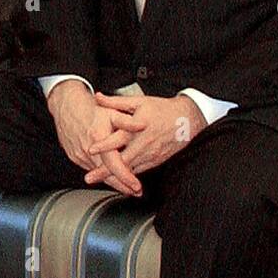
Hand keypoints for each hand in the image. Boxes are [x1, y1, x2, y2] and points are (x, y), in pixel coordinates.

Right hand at [46, 79, 142, 196]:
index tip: (137, 187)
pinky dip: (101, 173)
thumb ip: (128, 122)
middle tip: (135, 191)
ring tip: (127, 186)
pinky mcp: (74, 157)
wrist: (67, 107)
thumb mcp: (112, 112)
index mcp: (98, 139)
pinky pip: (91, 169)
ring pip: (98, 174)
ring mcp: (79, 155)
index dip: (126, 178)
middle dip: (122, 186)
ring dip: (112, 181)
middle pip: (106, 176)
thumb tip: (142, 125)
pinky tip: (111, 175)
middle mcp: (87, 150)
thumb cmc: (91, 110)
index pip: (114, 165)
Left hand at [85, 92, 205, 182]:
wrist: (187, 120)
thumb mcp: (139, 102)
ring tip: (99, 181)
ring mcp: (150, 155)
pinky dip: (127, 177)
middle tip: (89, 178)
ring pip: (130, 170)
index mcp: (137, 128)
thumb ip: (116, 102)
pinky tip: (116, 180)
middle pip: (122, 161)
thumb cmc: (162, 110)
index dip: (104, 145)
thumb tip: (97, 96)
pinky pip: (139, 171)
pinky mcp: (155, 161)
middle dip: (105, 171)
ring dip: (114, 177)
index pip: (118, 139)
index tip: (90, 150)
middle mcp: (143, 144)